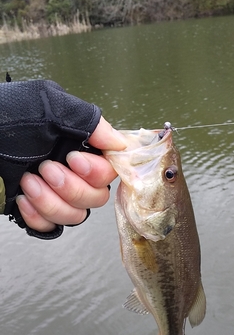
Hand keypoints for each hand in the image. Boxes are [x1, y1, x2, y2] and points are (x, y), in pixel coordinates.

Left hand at [16, 117, 124, 232]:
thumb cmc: (4, 119)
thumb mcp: (48, 106)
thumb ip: (88, 121)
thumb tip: (120, 142)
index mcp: (78, 146)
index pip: (108, 170)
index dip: (96, 171)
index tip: (73, 159)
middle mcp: (71, 171)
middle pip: (96, 197)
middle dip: (71, 188)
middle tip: (44, 169)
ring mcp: (54, 193)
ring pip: (76, 216)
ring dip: (52, 202)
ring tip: (27, 182)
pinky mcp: (36, 211)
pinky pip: (51, 228)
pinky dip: (37, 217)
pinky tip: (21, 199)